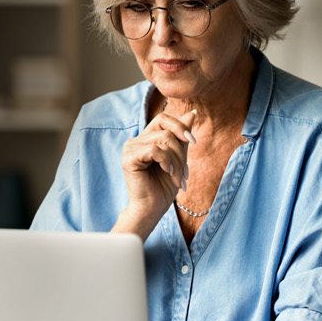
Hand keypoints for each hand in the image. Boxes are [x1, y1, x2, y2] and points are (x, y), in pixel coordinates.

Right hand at [118, 110, 195, 237]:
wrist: (153, 207)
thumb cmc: (164, 185)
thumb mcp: (179, 158)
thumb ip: (182, 137)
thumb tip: (192, 113)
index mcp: (146, 138)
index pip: (163, 118)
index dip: (180, 126)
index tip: (193, 141)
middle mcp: (135, 140)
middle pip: (167, 132)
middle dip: (181, 152)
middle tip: (184, 172)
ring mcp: (129, 148)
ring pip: (163, 141)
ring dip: (177, 161)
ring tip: (177, 178)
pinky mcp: (128, 158)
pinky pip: (155, 150)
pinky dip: (166, 162)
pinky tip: (167, 172)